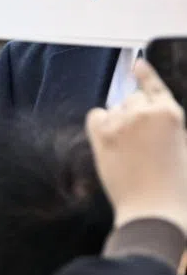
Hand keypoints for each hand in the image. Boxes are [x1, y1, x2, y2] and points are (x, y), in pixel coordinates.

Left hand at [86, 59, 186, 233]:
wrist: (155, 210)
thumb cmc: (175, 186)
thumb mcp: (184, 147)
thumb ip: (171, 126)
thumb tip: (157, 113)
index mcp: (171, 114)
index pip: (154, 86)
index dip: (146, 75)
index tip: (138, 64)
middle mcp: (145, 112)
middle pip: (133, 99)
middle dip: (136, 114)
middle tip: (142, 140)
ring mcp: (120, 122)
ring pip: (116, 109)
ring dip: (120, 121)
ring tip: (131, 148)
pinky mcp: (101, 135)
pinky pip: (96, 116)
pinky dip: (101, 124)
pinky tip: (111, 139)